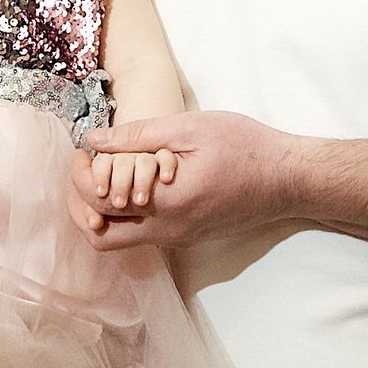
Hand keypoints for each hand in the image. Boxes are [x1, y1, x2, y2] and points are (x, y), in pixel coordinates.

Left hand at [69, 111, 307, 250]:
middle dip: (82, 203)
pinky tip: (133, 181)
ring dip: (103, 211)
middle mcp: (169, 231)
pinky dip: (126, 213)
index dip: (78, 178)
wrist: (289, 180)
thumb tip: (94, 140)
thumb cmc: (246, 148)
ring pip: (121, 239)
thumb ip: (139, 136)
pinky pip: (144, 234)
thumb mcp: (191, 128)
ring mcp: (178, 239)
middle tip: (85, 168)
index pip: (98, 206)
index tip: (81, 151)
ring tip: (106, 172)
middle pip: (101, 236)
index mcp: (167, 204)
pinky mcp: (188, 237)